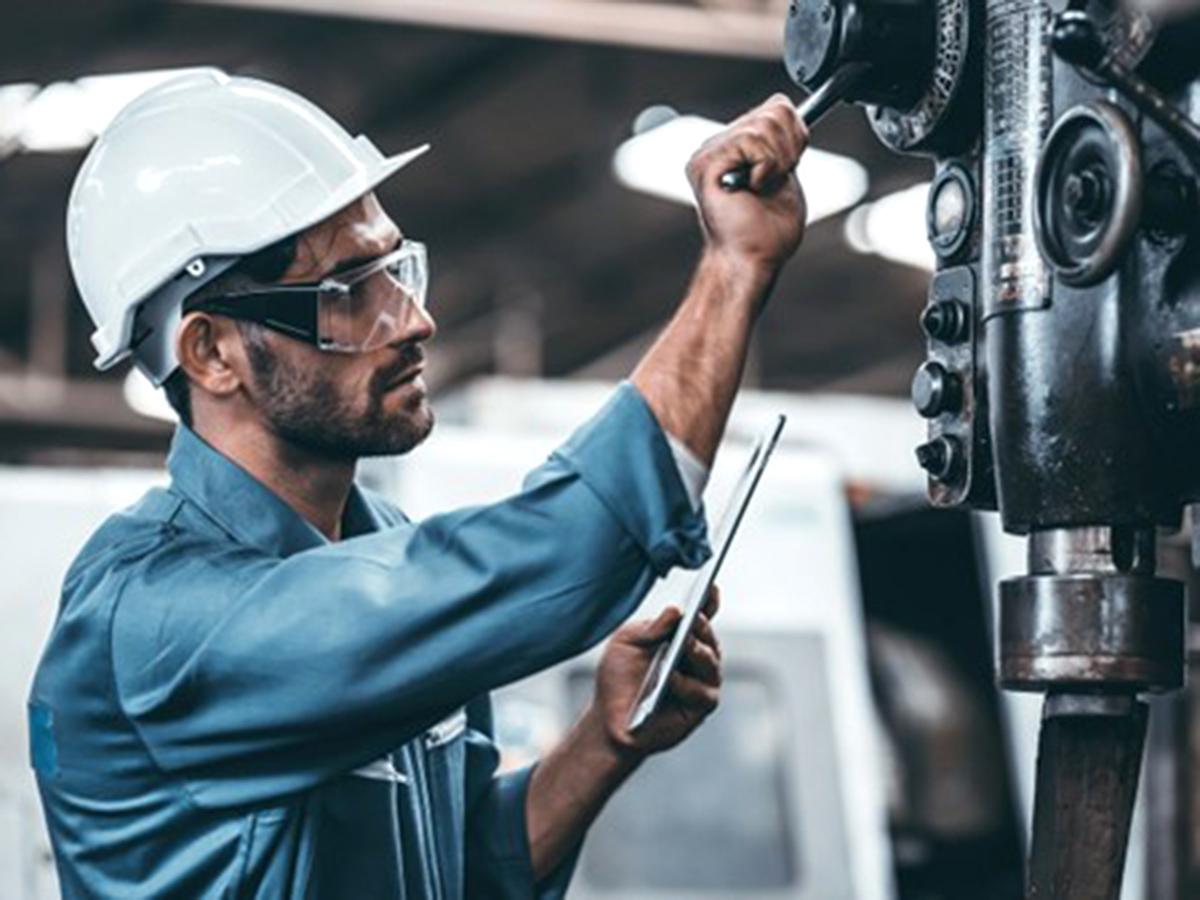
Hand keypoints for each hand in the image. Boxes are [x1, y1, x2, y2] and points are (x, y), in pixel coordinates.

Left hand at [589, 586, 722, 758]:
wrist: (609, 718)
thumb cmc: (619, 677)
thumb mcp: (626, 643)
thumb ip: (650, 628)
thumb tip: (675, 611)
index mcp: (681, 635)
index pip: (701, 615)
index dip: (709, 601)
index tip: (711, 587)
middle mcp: (697, 656)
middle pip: (708, 637)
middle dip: (702, 627)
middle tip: (694, 618)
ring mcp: (702, 681)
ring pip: (710, 662)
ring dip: (697, 651)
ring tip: (684, 642)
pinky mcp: (700, 707)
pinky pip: (701, 692)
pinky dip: (685, 684)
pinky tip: (670, 677)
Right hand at [686, 95, 807, 274]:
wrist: (752, 260)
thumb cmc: (767, 231)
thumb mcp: (784, 173)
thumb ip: (781, 142)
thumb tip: (786, 110)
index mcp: (733, 145)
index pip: (777, 107)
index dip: (795, 137)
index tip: (785, 171)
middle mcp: (716, 145)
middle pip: (776, 110)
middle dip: (789, 150)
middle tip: (771, 184)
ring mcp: (708, 153)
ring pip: (765, 124)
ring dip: (776, 163)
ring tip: (760, 188)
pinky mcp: (706, 164)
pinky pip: (752, 141)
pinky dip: (765, 168)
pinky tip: (751, 189)